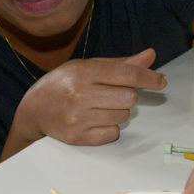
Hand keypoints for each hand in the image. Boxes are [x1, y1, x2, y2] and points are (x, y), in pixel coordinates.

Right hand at [12, 48, 166, 147]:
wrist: (33, 110)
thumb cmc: (63, 84)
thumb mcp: (87, 66)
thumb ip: (120, 64)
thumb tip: (150, 56)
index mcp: (83, 72)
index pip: (127, 75)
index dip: (149, 78)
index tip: (161, 81)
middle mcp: (80, 95)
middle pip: (129, 98)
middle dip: (128, 96)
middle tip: (113, 93)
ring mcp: (78, 118)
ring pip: (123, 117)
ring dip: (119, 111)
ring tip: (99, 106)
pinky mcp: (78, 138)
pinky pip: (113, 133)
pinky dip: (110, 127)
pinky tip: (94, 120)